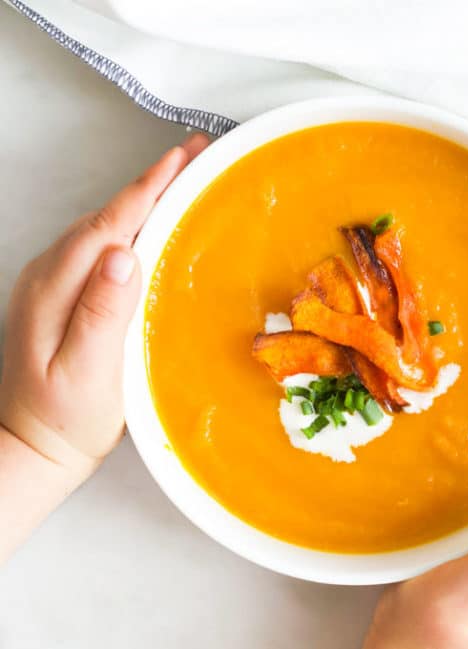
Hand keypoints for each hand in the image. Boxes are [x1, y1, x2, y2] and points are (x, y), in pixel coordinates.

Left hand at [0, 134, 209, 476]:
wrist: (32, 447)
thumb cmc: (65, 419)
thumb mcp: (87, 373)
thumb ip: (101, 313)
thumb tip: (124, 255)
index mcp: (56, 288)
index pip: (109, 224)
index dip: (148, 188)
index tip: (181, 158)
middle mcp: (50, 276)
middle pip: (107, 216)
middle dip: (151, 183)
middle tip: (192, 158)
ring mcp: (54, 285)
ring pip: (104, 228)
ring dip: (142, 201)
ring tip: (179, 183)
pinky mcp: (64, 297)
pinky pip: (100, 248)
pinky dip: (130, 228)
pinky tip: (149, 228)